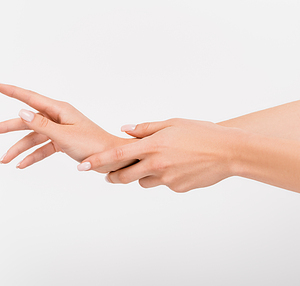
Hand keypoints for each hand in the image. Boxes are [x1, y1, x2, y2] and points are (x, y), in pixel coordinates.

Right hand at [0, 83, 136, 171]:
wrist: (112, 159)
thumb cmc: (93, 145)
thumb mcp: (65, 136)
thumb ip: (41, 125)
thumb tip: (22, 111)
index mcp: (59, 110)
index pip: (30, 98)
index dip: (13, 91)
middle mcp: (58, 117)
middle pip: (27, 120)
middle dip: (8, 127)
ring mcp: (60, 129)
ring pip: (33, 137)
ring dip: (19, 149)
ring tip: (4, 160)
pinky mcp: (62, 141)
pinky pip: (43, 147)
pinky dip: (33, 156)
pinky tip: (22, 164)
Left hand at [79, 118, 243, 191]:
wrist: (229, 152)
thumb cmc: (201, 133)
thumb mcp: (172, 123)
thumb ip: (145, 128)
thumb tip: (125, 129)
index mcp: (152, 146)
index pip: (116, 155)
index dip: (97, 161)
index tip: (82, 166)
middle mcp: (156, 164)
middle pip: (123, 176)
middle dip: (113, 175)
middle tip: (109, 173)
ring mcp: (167, 179)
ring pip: (142, 182)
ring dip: (140, 176)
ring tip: (154, 163)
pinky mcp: (177, 188)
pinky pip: (161, 185)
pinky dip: (162, 178)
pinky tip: (176, 167)